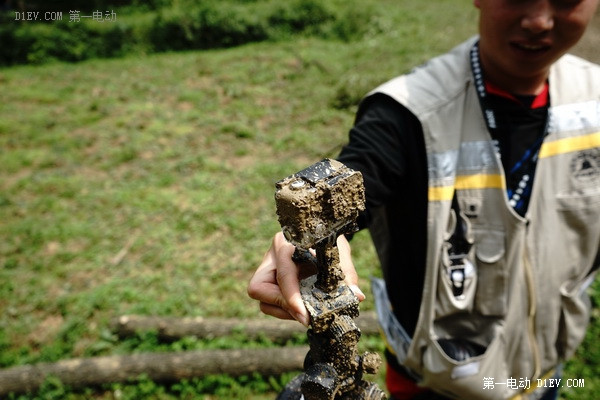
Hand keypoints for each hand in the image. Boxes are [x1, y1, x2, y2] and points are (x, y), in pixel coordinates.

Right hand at [247, 232, 364, 326]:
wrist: (325, 234)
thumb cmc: (329, 240)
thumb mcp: (339, 252)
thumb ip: (346, 272)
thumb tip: (356, 296)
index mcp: (285, 244)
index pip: (282, 276)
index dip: (291, 299)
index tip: (305, 317)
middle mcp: (271, 257)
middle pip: (259, 289)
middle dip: (283, 306)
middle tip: (306, 316)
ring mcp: (268, 270)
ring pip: (263, 300)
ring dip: (285, 311)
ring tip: (308, 312)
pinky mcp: (270, 282)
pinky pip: (270, 303)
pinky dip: (286, 310)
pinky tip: (304, 307)